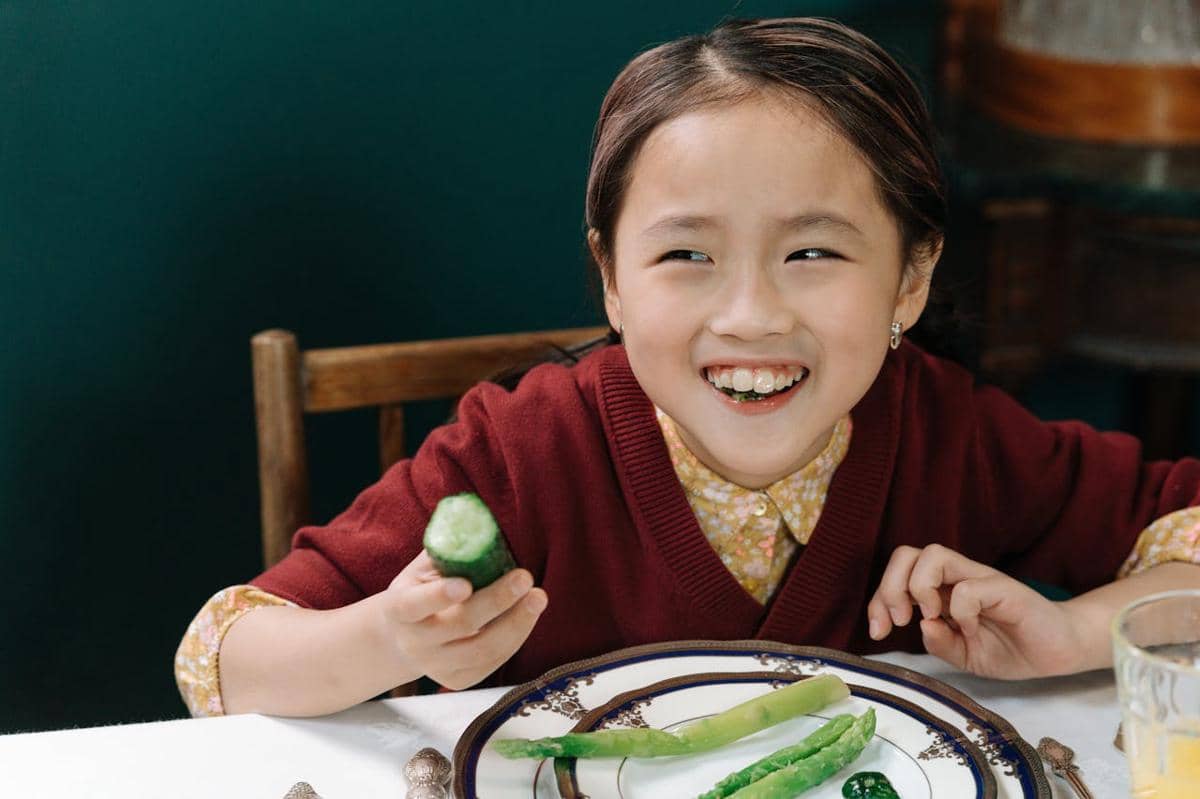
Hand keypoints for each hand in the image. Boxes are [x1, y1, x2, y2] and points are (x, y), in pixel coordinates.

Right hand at [376, 551, 547, 689]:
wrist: (402, 638)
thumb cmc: (419, 590)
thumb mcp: (422, 568)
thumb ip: (447, 550)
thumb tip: (480, 520)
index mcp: (399, 609)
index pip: (415, 605)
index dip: (438, 595)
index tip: (465, 584)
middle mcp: (415, 642)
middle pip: (461, 625)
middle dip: (497, 600)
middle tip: (524, 577)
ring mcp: (435, 666)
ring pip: (483, 649)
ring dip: (517, 623)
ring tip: (537, 597)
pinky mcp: (456, 680)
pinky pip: (492, 662)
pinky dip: (515, 637)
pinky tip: (527, 614)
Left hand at [866, 544, 1082, 678]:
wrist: (1057, 651)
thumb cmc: (1010, 648)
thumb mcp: (965, 656)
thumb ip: (940, 644)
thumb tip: (921, 627)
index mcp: (941, 591)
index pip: (898, 575)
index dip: (878, 599)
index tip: (879, 631)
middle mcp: (956, 578)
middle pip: (908, 554)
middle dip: (889, 587)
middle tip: (899, 620)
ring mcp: (980, 579)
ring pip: (934, 555)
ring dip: (919, 588)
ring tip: (930, 617)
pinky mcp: (1004, 588)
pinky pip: (970, 587)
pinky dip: (960, 611)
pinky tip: (972, 630)